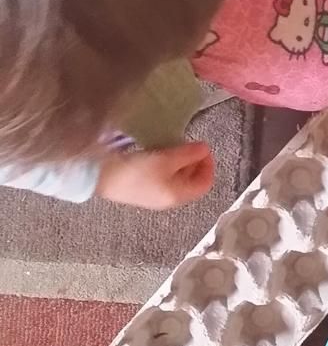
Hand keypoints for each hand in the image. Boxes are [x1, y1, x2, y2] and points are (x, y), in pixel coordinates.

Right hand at [96, 142, 214, 209]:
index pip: (205, 183)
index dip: (209, 165)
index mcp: (179, 196)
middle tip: (190, 146)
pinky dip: (168, 166)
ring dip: (181, 163)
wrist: (101, 178)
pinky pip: (164, 178)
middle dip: (195, 163)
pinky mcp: (143, 190)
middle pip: (192, 182)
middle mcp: (170, 200)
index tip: (204, 148)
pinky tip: (160, 154)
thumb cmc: (138, 170)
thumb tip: (205, 148)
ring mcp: (156, 196)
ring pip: (178, 179)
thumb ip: (188, 154)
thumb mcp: (166, 159)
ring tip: (176, 147)